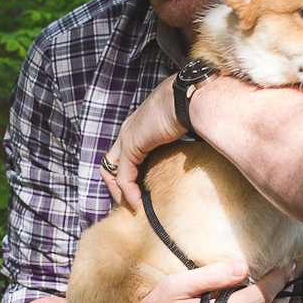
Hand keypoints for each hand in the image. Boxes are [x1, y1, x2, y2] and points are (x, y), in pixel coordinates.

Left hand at [102, 76, 186, 214]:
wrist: (189, 96)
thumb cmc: (192, 107)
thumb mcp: (179, 127)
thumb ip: (176, 141)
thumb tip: (190, 159)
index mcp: (138, 125)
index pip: (122, 154)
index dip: (126, 173)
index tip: (140, 189)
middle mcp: (127, 130)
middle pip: (110, 163)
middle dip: (117, 185)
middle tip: (131, 202)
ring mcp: (127, 138)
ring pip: (111, 172)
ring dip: (119, 192)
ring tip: (133, 206)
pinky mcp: (132, 146)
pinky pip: (124, 176)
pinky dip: (129, 192)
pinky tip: (139, 203)